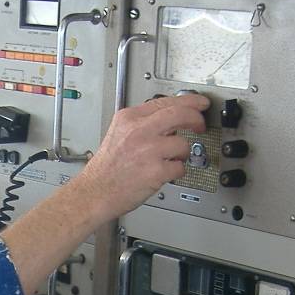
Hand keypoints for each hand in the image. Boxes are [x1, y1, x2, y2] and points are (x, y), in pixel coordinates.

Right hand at [74, 93, 209, 223]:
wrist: (95, 192)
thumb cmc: (106, 169)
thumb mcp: (119, 134)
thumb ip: (143, 124)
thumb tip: (169, 122)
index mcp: (129, 118)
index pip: (165, 101)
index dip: (188, 101)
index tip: (199, 103)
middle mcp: (139, 131)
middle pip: (181, 114)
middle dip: (196, 119)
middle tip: (200, 125)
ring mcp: (149, 151)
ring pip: (183, 144)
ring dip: (181, 153)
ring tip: (170, 160)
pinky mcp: (156, 171)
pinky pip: (180, 167)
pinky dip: (176, 172)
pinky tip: (164, 173)